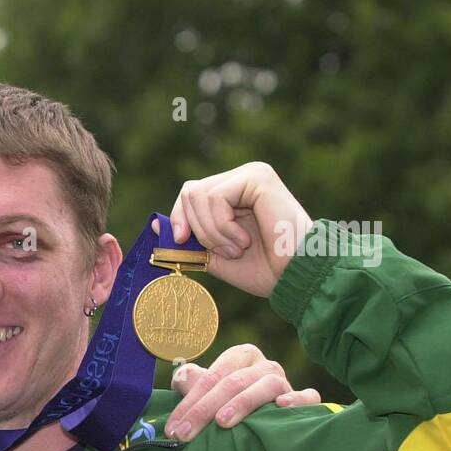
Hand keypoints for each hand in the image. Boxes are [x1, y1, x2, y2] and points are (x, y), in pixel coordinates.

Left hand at [154, 161, 312, 297]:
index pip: (190, 195)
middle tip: (224, 251)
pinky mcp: (257, 177)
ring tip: (238, 247)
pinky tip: (244, 240)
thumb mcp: (215, 256)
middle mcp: (242, 178)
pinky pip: (215, 199)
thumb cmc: (264, 270)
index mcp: (234, 194)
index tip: (183, 243)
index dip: (179, 220)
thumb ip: (189, 240)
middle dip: (196, 229)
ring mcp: (251, 174)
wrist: (295, 277)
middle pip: (190, 192)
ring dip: (212, 233)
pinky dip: (222, 227)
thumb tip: (155, 224)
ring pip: (198, 196)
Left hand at [166, 343, 320, 440]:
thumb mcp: (209, 395)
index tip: (172, 429)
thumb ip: (194, 385)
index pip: (211, 377)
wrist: (265, 427)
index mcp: (239, 357)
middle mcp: (263, 366)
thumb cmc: (229, 407)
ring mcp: (285, 382)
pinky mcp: (305, 399)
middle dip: (204, 410)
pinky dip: (297, 400)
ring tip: (222, 422)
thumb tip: (181, 376)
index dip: (188, 403)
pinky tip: (281, 407)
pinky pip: (308, 396)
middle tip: (184, 435)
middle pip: (233, 382)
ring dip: (243, 403)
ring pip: (267, 385)